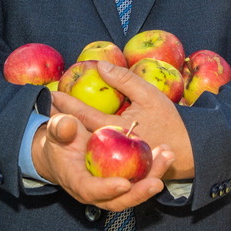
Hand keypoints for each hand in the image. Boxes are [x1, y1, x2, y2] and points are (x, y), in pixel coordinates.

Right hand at [30, 113, 173, 211]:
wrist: (65, 151)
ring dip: (153, 177)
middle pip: (119, 200)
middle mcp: (95, 191)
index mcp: (77, 181)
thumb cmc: (60, 139)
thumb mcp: (57, 130)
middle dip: (139, 193)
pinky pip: (140, 180)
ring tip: (167, 156)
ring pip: (134, 192)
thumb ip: (60, 128)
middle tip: (157, 182)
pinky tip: (166, 153)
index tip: (124, 184)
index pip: (90, 191)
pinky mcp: (123, 182)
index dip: (106, 190)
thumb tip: (67, 126)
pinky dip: (155, 169)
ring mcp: (111, 189)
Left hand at [52, 61, 194, 180]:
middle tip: (45, 103)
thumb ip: (124, 80)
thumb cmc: (168, 119)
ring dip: (69, 127)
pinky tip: (74, 127)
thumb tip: (101, 65)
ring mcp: (112, 159)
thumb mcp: (149, 94)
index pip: (83, 114)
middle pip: (77, 129)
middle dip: (60, 116)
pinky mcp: (117, 164)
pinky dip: (83, 136)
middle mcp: (109, 148)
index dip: (66, 103)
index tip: (50, 92)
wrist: (185, 149)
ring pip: (84, 141)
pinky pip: (96, 150)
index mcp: (115, 130)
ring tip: (53, 114)